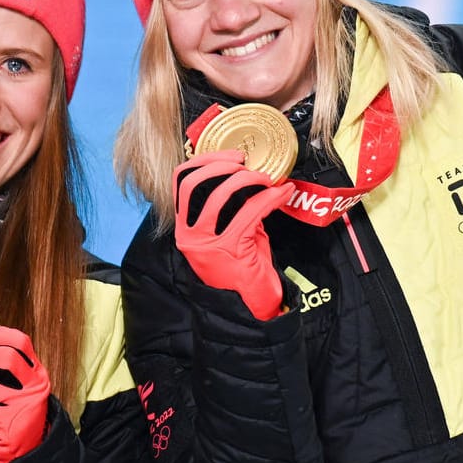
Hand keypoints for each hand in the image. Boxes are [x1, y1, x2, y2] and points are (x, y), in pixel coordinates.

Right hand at [173, 150, 291, 319]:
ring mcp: (208, 242)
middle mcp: (190, 234)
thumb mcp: (225, 233)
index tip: (231, 155)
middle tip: (247, 164)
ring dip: (248, 179)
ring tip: (266, 179)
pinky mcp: (231, 249)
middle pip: (196, 183)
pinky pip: (250, 212)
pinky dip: (268, 198)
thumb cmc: (240, 269)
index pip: (181, 181)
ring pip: (221, 194)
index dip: (205, 160)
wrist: (248, 307)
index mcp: (185, 227)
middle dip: (223, 165)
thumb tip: (247, 176)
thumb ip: (228, 208)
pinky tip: (281, 194)